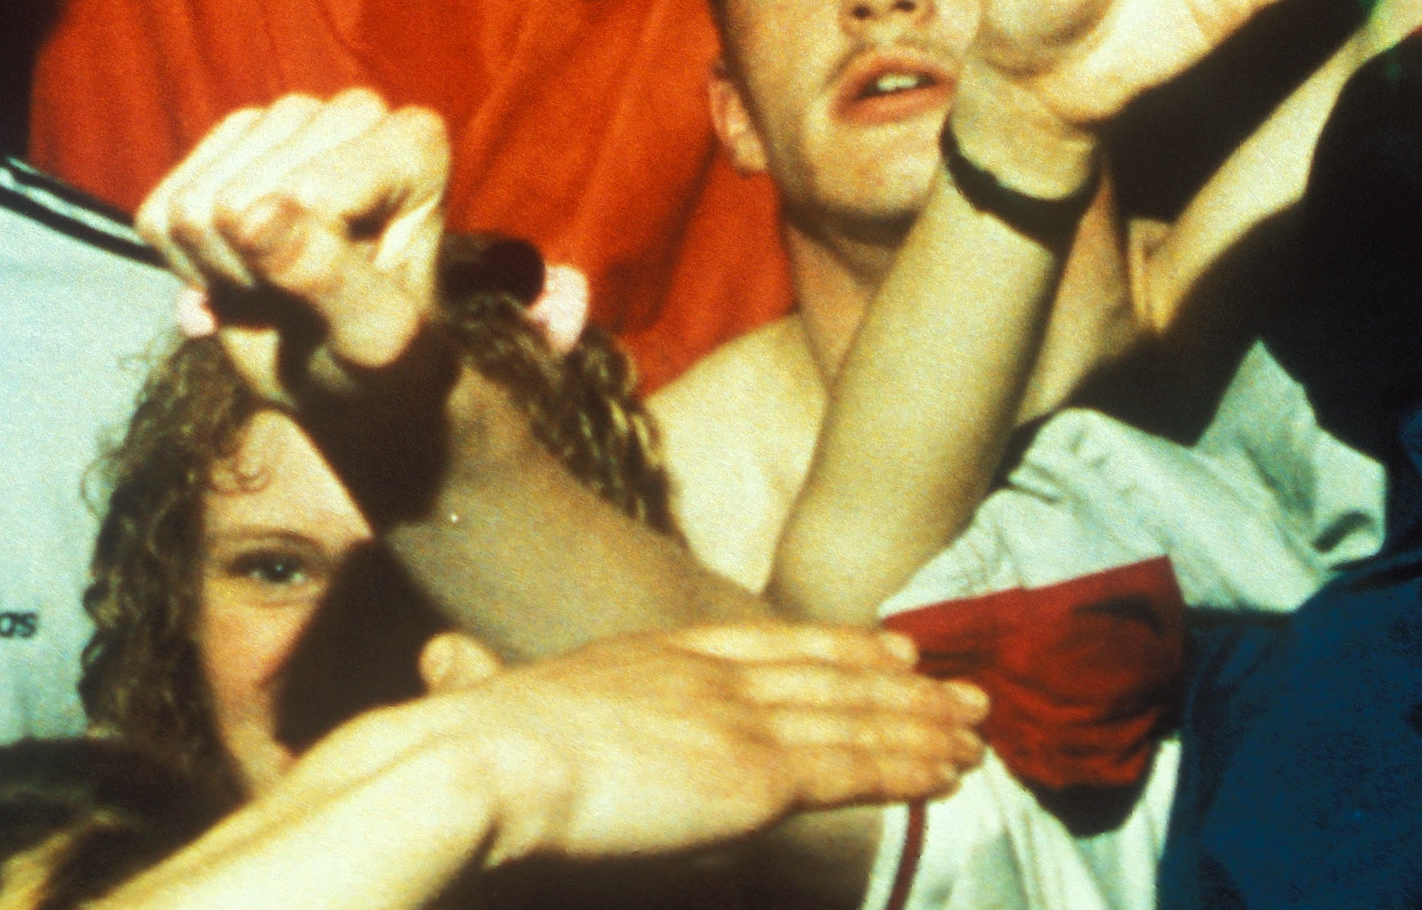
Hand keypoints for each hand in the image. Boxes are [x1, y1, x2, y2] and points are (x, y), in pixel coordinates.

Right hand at [140, 90, 452, 406]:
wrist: (344, 374)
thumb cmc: (376, 355)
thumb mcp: (368, 336)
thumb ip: (324, 273)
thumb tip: (250, 214)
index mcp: (413, 144)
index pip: (310, 196)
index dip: (301, 268)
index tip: (345, 295)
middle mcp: (355, 114)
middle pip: (239, 196)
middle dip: (253, 270)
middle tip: (303, 297)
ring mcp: (285, 121)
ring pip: (192, 204)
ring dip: (218, 271)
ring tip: (275, 284)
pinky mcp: (224, 145)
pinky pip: (157, 214)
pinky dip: (183, 266)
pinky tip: (239, 271)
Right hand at [402, 624, 985, 859]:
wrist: (477, 768)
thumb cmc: (457, 753)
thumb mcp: (483, 706)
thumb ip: (491, 690)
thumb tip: (445, 661)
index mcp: (650, 657)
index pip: (768, 644)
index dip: (836, 645)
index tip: (889, 646)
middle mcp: (709, 677)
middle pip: (831, 675)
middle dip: (905, 686)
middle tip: (963, 692)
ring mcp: (739, 722)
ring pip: (859, 720)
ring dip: (925, 730)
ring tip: (976, 737)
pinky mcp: (759, 776)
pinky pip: (856, 769)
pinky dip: (911, 769)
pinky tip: (948, 773)